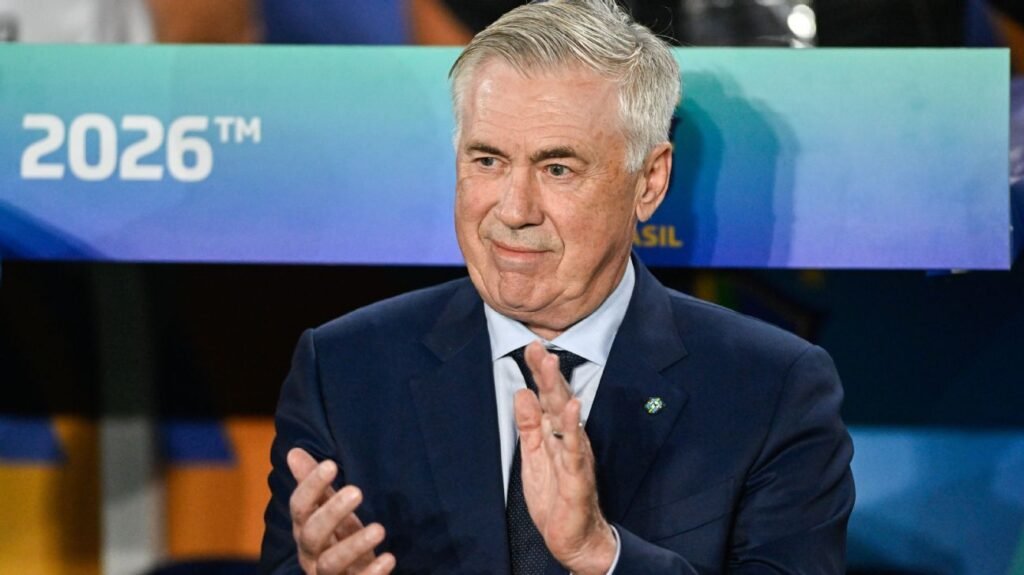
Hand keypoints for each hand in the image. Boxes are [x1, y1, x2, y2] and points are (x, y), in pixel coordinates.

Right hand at [287, 447, 395, 574]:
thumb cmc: (339, 541)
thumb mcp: (329, 512)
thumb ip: (315, 487)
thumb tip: (294, 452)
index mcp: (305, 530)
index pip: (300, 507)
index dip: (310, 486)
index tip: (330, 464)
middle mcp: (311, 554)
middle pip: (311, 535)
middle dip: (331, 512)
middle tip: (356, 491)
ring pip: (330, 563)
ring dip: (354, 545)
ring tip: (379, 529)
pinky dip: (372, 573)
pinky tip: (389, 558)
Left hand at [514, 341, 616, 574]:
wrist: (573, 537)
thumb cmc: (555, 497)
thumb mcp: (533, 457)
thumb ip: (529, 426)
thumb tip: (521, 393)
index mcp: (556, 434)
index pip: (547, 397)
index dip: (539, 373)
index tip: (530, 346)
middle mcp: (569, 438)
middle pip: (557, 399)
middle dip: (547, 372)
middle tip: (538, 346)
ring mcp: (575, 454)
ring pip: (566, 416)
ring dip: (558, 389)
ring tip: (551, 365)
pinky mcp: (578, 474)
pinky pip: (575, 447)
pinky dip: (573, 426)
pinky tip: (574, 407)